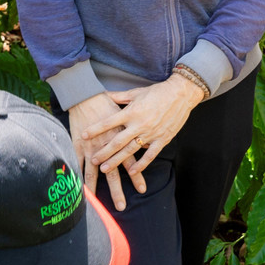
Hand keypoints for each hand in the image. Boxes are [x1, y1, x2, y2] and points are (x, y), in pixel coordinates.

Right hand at [67, 92, 130, 211]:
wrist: (86, 95)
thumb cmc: (106, 102)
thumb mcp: (126, 112)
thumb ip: (134, 126)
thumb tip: (145, 135)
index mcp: (121, 138)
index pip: (131, 161)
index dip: (136, 175)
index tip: (142, 189)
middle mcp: (107, 147)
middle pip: (113, 172)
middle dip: (117, 190)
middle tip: (122, 206)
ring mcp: (91, 148)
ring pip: (93, 172)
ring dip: (95, 189)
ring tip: (96, 204)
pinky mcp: (78, 146)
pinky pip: (77, 164)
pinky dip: (76, 177)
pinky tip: (76, 189)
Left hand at [90, 75, 202, 198]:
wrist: (181, 94)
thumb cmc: (157, 92)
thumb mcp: (136, 93)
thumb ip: (119, 97)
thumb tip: (103, 95)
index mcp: (131, 112)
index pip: (109, 122)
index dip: (95, 129)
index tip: (83, 135)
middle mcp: (139, 124)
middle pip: (117, 141)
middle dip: (103, 152)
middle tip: (93, 160)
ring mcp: (151, 133)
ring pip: (130, 150)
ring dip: (117, 160)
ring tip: (105, 168)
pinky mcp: (162, 139)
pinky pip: (150, 155)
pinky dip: (141, 164)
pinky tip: (132, 171)